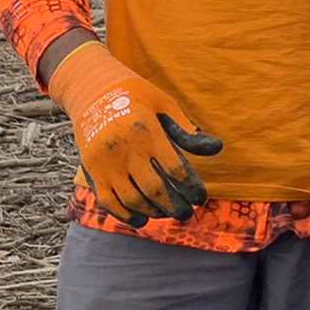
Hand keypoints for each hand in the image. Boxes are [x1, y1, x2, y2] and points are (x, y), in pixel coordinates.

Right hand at [48, 44, 221, 224]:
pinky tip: (141, 220)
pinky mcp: (91, 171)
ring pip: (133, 199)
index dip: (192, 187)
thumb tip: (217, 148)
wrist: (91, 90)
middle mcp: (126, 150)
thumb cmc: (135, 96)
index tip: (201, 198)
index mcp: (148, 132)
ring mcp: (106, 163)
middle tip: (187, 212)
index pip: (176, 169)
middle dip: (175, 205)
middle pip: (156, 189)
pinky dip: (126, 215)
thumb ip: (187, 129)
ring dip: (153, 212)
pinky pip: (109, 202)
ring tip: (167, 213)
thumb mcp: (164, 104)